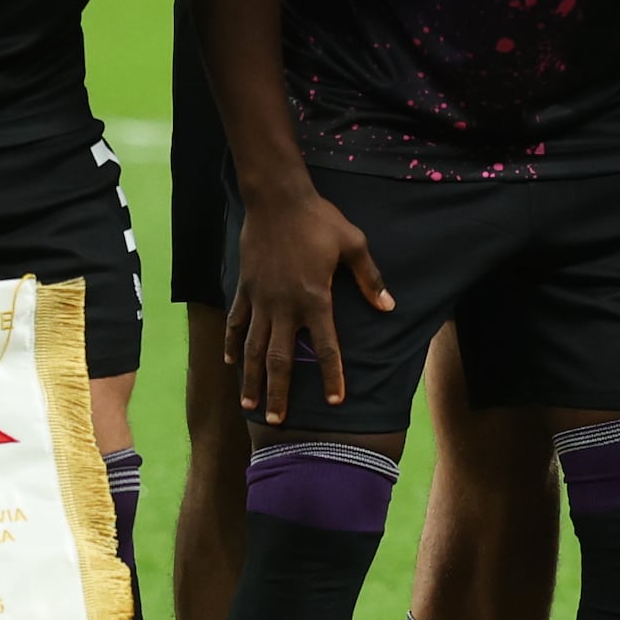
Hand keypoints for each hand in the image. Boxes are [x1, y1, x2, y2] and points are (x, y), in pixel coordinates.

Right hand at [230, 188, 391, 423]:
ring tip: (250, 407)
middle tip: (278, 421)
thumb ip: (370, 279)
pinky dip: (234, 344)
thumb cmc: (319, 220)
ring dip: (252, 379)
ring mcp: (261, 299)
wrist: (277, 198)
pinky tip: (232, 364)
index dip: (332, 375)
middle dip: (279, 392)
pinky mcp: (245, 288)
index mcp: (314, 298)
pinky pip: (238, 322)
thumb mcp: (353, 244)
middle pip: (280, 358)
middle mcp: (284, 306)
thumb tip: (388, 307)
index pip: (325, 346)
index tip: (336, 401)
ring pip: (254, 348)